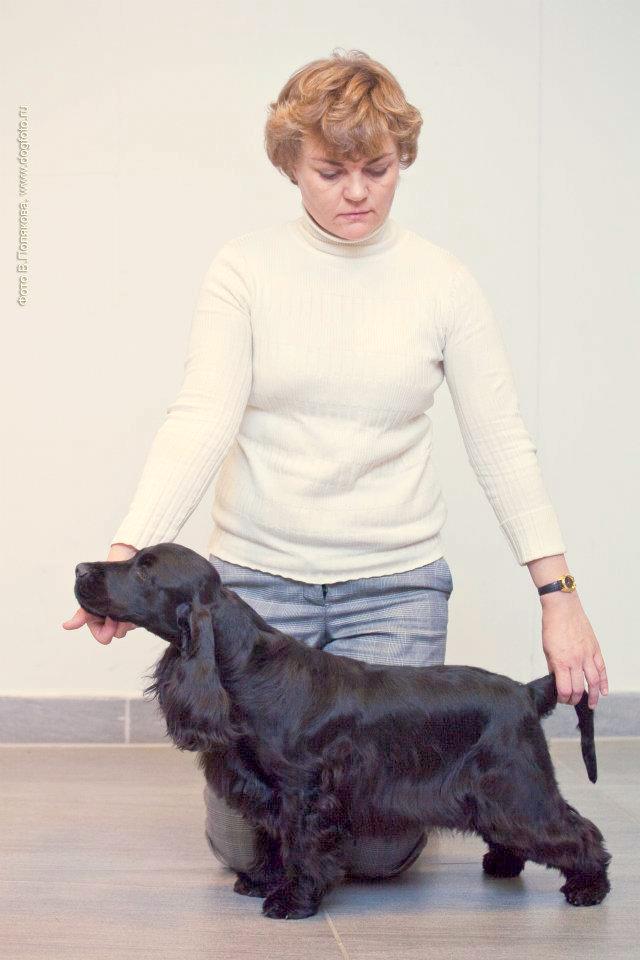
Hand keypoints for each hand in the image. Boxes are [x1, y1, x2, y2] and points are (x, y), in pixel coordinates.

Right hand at [62, 543, 138, 643]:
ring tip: (125, 603)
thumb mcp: (91, 595)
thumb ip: (82, 614)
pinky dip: (136, 613)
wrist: (122, 559)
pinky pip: (138, 620)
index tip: (110, 621)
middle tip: (117, 612)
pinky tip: (133, 602)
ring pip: (128, 627)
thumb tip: (66, 626)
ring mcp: (125, 613)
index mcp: (98, 617)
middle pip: (115, 634)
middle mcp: (112, 617)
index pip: (101, 635)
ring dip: (127, 618)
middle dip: (117, 625)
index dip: (104, 632)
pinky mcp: (136, 608)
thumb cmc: (104, 576)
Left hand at [540, 593, 608, 709]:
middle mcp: (576, 660)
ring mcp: (587, 655)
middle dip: (575, 698)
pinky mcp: (595, 649)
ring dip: (593, 695)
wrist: (563, 608)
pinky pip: (602, 669)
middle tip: (572, 701)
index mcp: (561, 661)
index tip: (561, 699)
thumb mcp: (546, 649)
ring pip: (593, 681)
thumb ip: (553, 666)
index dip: (563, 698)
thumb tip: (556, 678)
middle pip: (578, 688)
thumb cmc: (552, 626)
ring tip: (591, 703)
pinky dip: (604, 682)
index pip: (564, 688)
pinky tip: (603, 691)